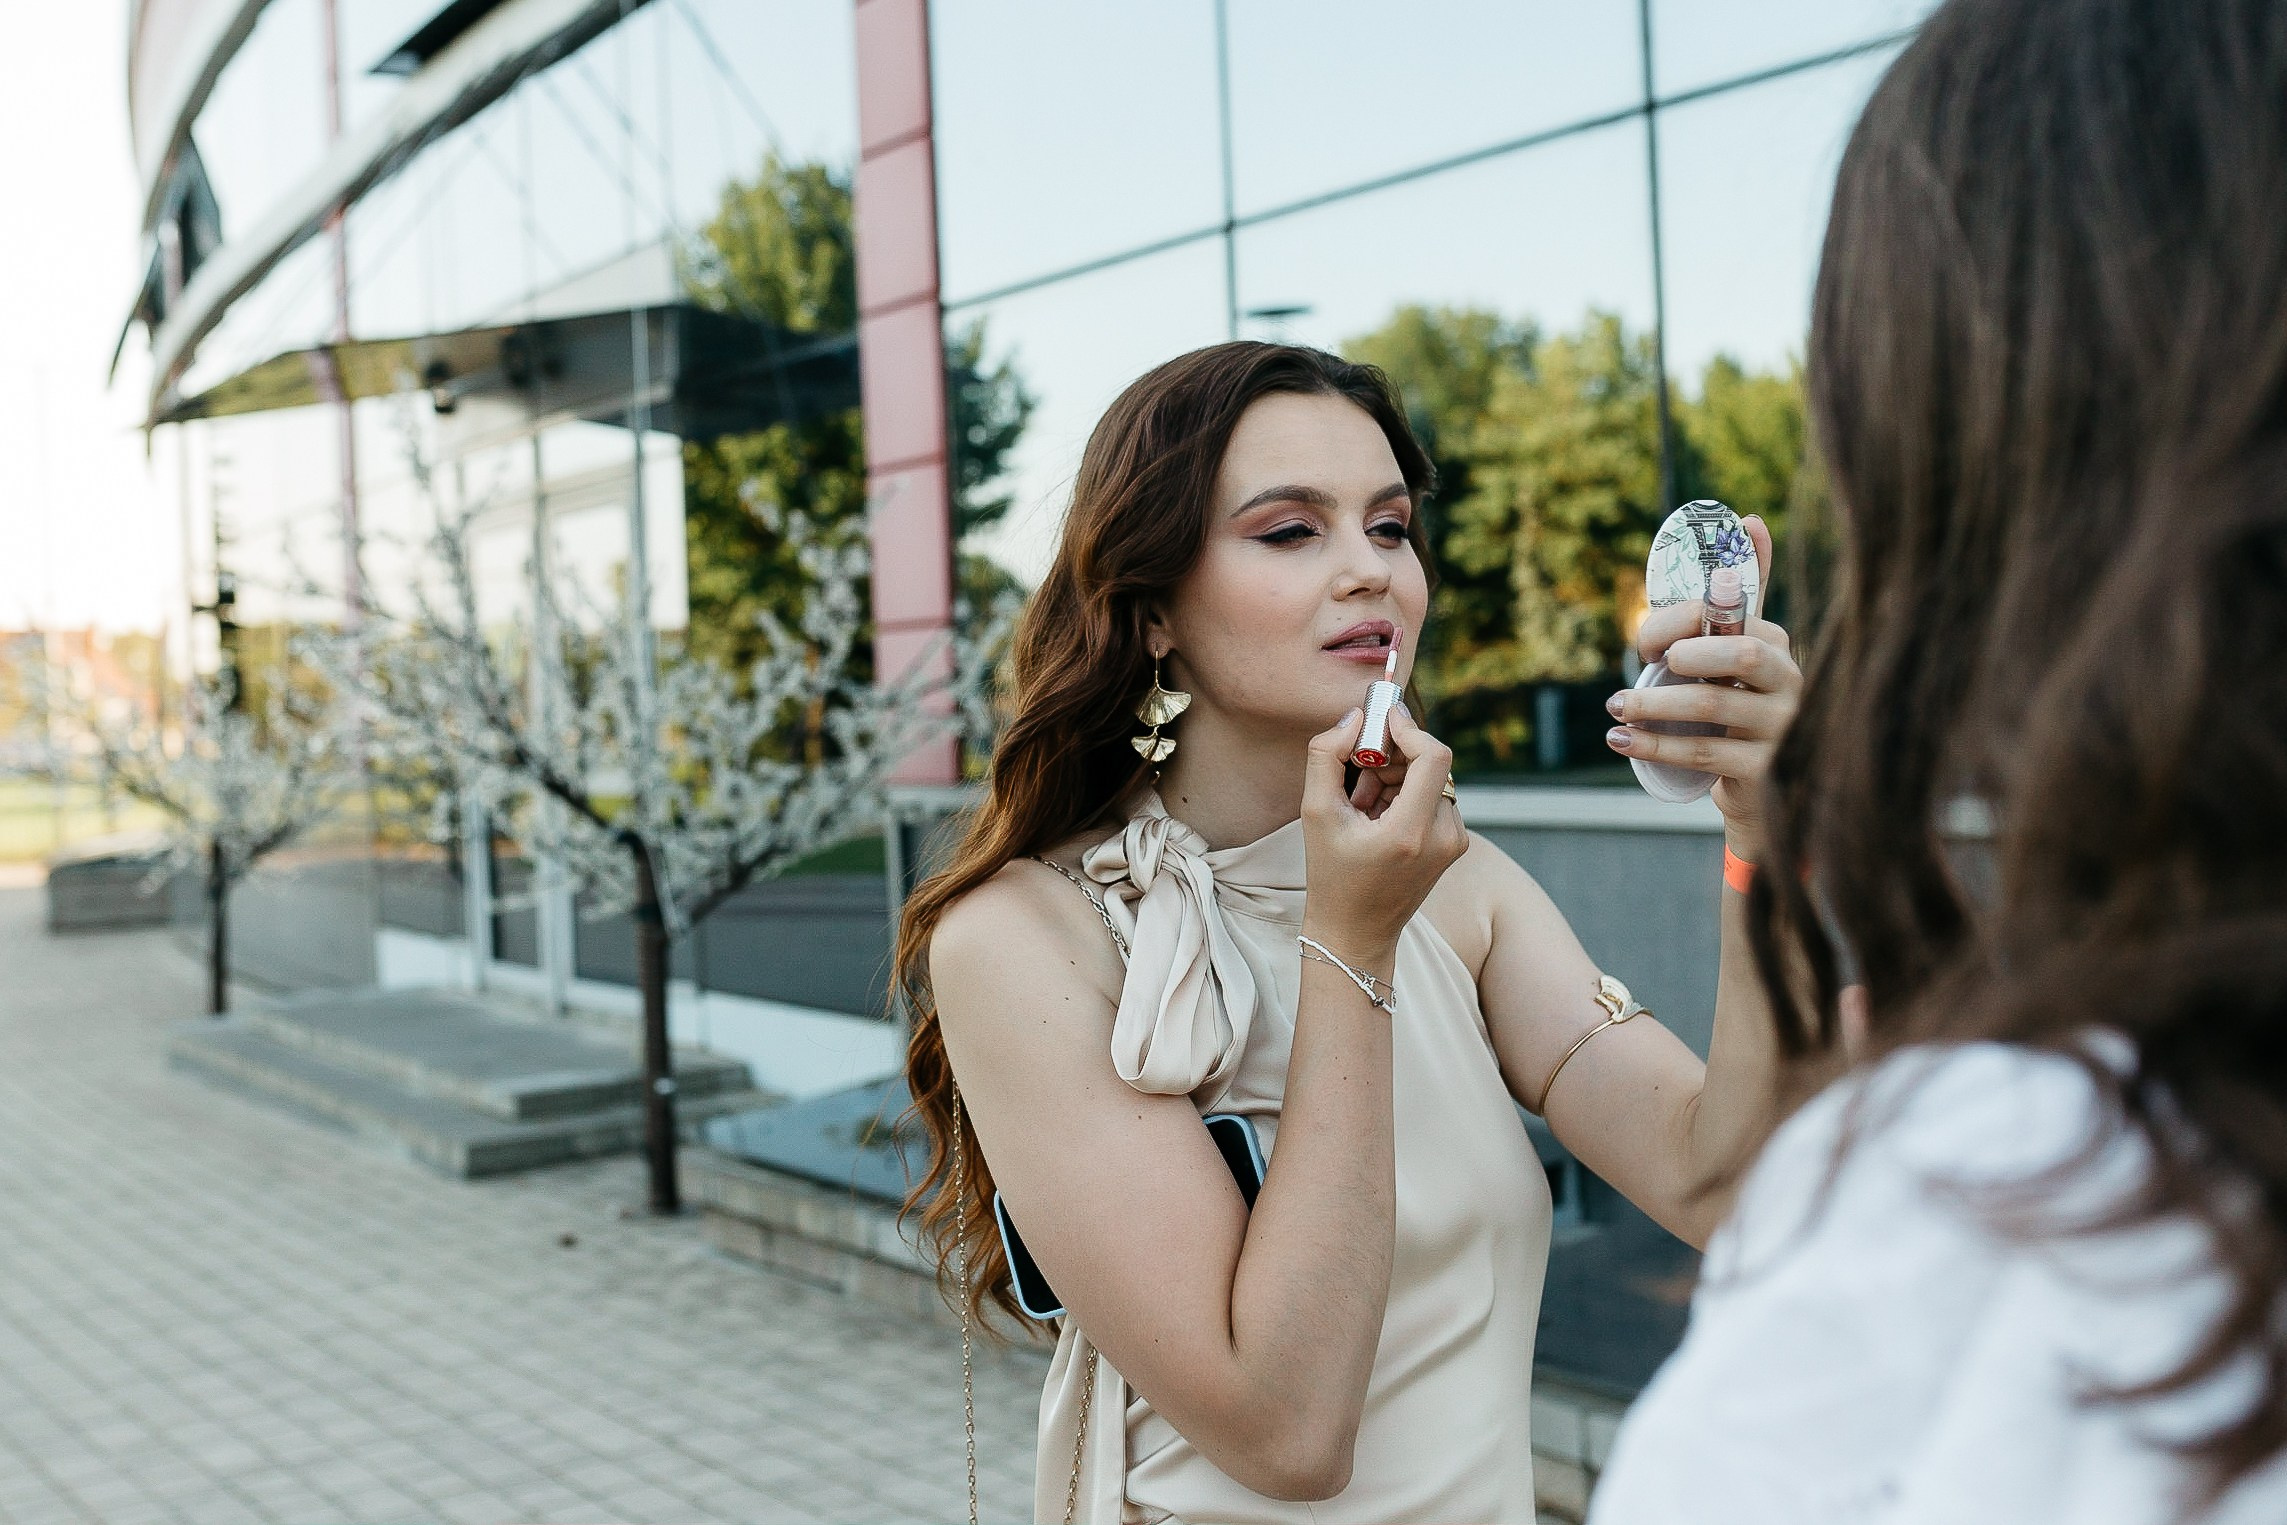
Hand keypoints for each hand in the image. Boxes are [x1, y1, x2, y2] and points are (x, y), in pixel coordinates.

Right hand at [1300, 705, 1466, 957]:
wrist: (1356, 932)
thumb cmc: (1332, 876)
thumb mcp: (1315, 814)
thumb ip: (1326, 756)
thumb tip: (1354, 718)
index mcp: (1411, 833)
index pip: (1433, 756)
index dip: (1408, 728)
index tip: (1381, 719)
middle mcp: (1444, 836)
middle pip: (1430, 764)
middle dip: (1392, 757)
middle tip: (1357, 775)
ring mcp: (1455, 841)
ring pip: (1433, 778)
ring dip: (1397, 777)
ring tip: (1363, 806)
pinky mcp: (1456, 844)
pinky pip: (1436, 797)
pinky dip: (1407, 795)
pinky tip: (1379, 818)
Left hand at [1605, 514, 1801, 857]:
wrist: (1758, 791)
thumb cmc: (1738, 710)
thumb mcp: (1738, 652)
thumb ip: (1741, 595)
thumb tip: (1752, 519)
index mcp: (1779, 646)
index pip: (1737, 616)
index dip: (1684, 620)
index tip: (1644, 640)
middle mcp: (1791, 683)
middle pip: (1741, 654)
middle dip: (1684, 655)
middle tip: (1644, 663)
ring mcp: (1783, 730)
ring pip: (1713, 707)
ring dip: (1654, 705)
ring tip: (1616, 707)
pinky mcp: (1765, 772)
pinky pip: (1704, 754)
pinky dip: (1656, 746)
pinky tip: (1623, 742)